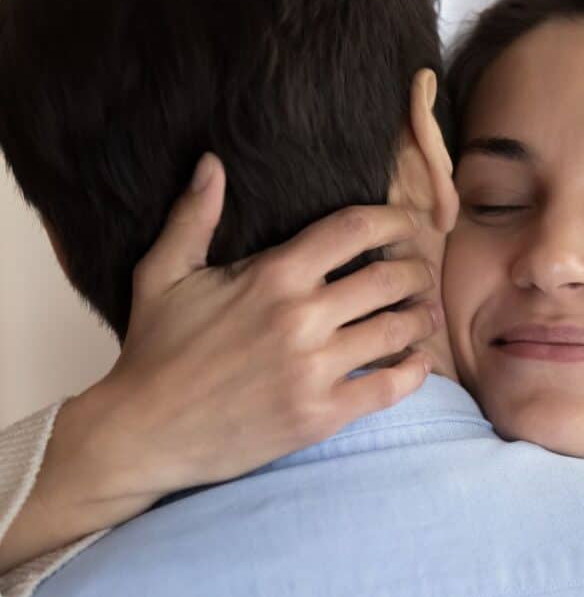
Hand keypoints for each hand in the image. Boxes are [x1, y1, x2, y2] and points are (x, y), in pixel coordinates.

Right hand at [2, 153, 438, 570]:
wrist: (144, 434)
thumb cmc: (154, 350)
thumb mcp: (162, 274)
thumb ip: (193, 217)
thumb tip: (212, 163)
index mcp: (273, 276)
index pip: (354, 229)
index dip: (393, 219)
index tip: (410, 222)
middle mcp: (302, 318)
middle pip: (388, 280)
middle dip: (416, 271)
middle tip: (424, 272)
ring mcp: (315, 370)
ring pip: (396, 331)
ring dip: (421, 317)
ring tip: (426, 312)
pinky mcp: (321, 416)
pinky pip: (389, 387)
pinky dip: (415, 371)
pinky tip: (420, 361)